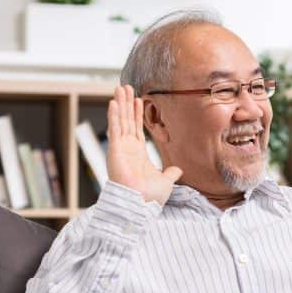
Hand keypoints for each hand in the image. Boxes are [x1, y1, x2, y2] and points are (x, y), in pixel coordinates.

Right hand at [107, 84, 182, 204]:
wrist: (139, 205)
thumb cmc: (149, 198)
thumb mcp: (165, 182)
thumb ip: (170, 173)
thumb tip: (178, 169)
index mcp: (138, 154)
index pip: (137, 129)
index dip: (137, 113)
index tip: (138, 100)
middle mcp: (128, 149)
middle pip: (127, 120)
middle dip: (127, 103)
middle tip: (125, 87)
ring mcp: (120, 148)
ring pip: (120, 120)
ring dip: (120, 103)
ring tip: (119, 88)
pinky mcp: (115, 149)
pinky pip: (115, 129)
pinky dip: (114, 115)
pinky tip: (114, 102)